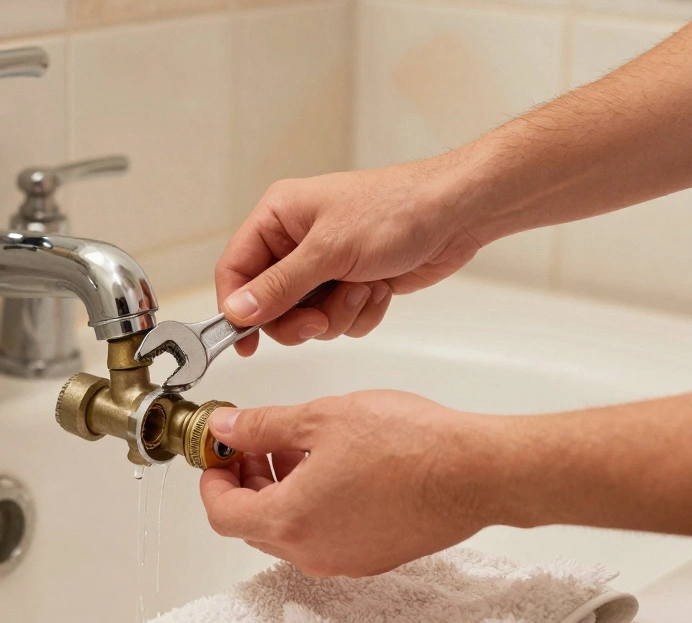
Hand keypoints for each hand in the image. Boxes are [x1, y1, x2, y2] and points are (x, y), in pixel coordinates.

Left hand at [198, 391, 505, 576]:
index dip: (211, 480)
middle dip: (246, 480)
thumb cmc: (409, 446)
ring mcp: (345, 560)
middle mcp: (312, 552)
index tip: (217, 453)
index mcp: (290, 521)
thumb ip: (263, 426)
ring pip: (290, 529)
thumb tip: (227, 428)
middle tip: (254, 442)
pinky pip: (324, 534)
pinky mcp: (373, 557)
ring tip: (297, 445)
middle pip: (254, 524)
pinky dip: (313, 503)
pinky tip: (332, 465)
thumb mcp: (320, 419)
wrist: (475, 473)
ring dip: (280, 489)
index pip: (222, 514)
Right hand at [217, 159, 483, 354]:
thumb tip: (237, 311)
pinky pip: (339, 320)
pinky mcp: (352, 284)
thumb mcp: (328, 250)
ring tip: (363, 288)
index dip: (235, 307)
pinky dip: (360, 314)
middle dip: (298, 319)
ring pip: (306, 318)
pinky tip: (380, 288)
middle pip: (269, 303)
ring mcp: (325, 265)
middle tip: (319, 320)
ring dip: (337, 314)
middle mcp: (296, 242)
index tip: (245, 341)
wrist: (456, 215)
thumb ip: (279, 286)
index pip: (235, 269)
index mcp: (278, 218)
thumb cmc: (395, 210)